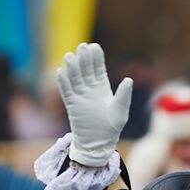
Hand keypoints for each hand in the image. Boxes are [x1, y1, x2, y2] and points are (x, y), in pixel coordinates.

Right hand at [56, 42, 132, 166]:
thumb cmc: (111, 128)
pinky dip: (63, 83)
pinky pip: (66, 92)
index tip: (95, 46)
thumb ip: (124, 96)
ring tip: (70, 56)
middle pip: (85, 70)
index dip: (96, 58)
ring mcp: (80, 97)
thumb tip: (129, 80)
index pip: (98, 69)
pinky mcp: (72, 106)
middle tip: (82, 46)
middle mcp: (90, 90)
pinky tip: (60, 72)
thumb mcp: (120, 111)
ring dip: (72, 68)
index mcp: (102, 88)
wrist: (99, 143)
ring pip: (75, 78)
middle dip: (84, 58)